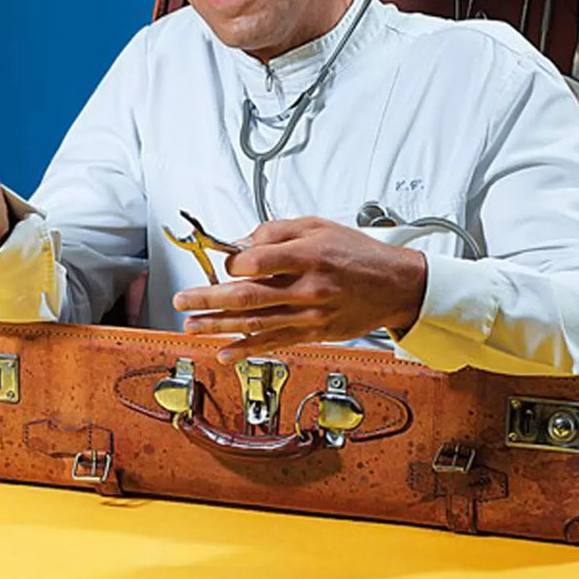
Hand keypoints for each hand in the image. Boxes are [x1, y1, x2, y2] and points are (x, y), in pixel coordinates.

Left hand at [171, 217, 427, 362]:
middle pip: (248, 296)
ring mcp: (310, 316)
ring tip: (191, 325)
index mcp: (309, 255)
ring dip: (218, 326)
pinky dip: (247, 349)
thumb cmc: (359, 253)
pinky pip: (274, 342)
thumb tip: (242, 244)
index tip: (225, 261)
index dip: (232, 262)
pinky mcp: (313, 334)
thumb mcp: (319, 226)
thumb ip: (277, 232)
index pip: (257, 262)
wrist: (396, 285)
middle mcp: (308, 288)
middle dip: (208, 299)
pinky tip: (225, 352)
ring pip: (255, 323)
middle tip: (182, 299)